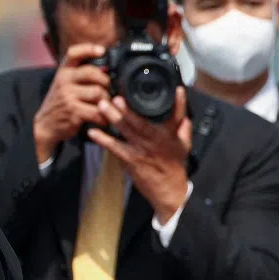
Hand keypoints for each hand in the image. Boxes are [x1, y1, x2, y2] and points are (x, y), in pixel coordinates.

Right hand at [33, 44, 109, 163]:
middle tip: (107, 90)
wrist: (45, 124)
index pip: (73, 53)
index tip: (101, 51)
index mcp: (63, 71)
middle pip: (92, 72)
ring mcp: (68, 96)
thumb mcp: (64, 84)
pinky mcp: (74, 111)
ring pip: (98, 92)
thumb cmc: (60, 103)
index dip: (88, 49)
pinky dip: (104, 117)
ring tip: (104, 106)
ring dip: (106, 101)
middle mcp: (64, 81)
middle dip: (105, 81)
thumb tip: (106, 67)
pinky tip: (102, 118)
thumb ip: (79, 75)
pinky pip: (97, 111)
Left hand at [88, 87, 192, 222]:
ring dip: (113, 118)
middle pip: (141, 121)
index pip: (178, 116)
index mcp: (170, 134)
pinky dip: (103, 140)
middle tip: (116, 97)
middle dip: (128, 108)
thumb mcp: (184, 146)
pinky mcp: (131, 159)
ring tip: (102, 106)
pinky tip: (93, 132)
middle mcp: (156, 139)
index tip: (178, 90)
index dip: (179, 103)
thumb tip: (185, 117)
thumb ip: (184, 129)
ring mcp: (142, 149)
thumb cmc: (174, 167)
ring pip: (126, 130)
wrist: (168, 190)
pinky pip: (115, 147)